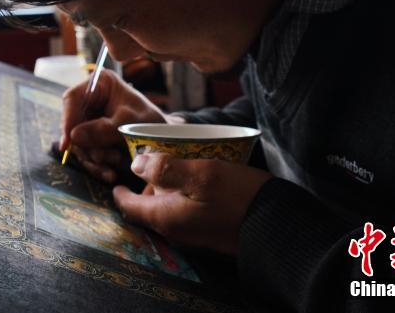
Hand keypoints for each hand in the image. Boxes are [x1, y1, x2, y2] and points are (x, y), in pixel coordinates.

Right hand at [60, 69, 178, 182]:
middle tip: (106, 158)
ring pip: (77, 143)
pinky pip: (85, 155)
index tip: (68, 142)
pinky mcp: (91, 139)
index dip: (67, 120)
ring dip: (95, 158)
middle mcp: (91, 101)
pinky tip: (110, 174)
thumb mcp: (129, 124)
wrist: (165, 143)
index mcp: (100, 84)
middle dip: (87, 145)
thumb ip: (103, 129)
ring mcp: (89, 121)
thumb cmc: (151, 124)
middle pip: (72, 124)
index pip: (72, 98)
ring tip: (116, 162)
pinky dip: (97, 166)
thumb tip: (73, 136)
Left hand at [113, 153, 271, 255]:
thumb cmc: (238, 197)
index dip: (120, 192)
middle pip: (148, 208)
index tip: (117, 180)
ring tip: (175, 165)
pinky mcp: (208, 232)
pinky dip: (181, 196)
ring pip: (167, 209)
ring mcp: (192, 234)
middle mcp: (175, 230)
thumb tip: (136, 164)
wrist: (277, 227)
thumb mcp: (201, 174)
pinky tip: (195, 180)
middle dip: (146, 186)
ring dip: (165, 189)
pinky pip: (184, 213)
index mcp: (166, 217)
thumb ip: (166, 169)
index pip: (129, 207)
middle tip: (151, 161)